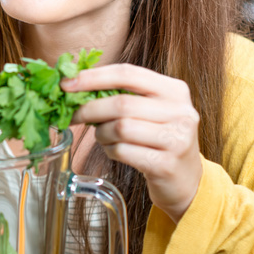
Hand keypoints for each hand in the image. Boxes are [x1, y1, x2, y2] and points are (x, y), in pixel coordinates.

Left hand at [62, 63, 202, 223]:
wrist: (186, 180)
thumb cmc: (160, 140)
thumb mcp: (151, 111)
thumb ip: (123, 95)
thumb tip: (76, 86)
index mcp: (175, 90)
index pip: (128, 73)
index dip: (94, 77)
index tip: (67, 83)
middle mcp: (180, 111)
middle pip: (121, 103)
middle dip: (89, 109)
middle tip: (73, 115)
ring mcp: (176, 139)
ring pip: (120, 128)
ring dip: (101, 133)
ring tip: (102, 137)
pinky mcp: (165, 164)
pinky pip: (123, 151)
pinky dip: (110, 150)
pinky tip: (114, 150)